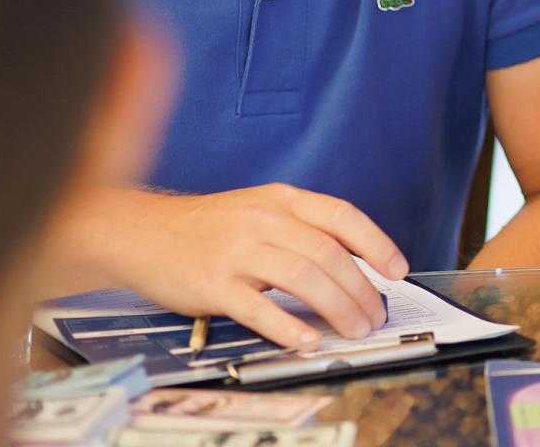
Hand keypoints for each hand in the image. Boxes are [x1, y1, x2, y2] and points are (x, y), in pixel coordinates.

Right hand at [92, 184, 409, 346]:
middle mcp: (264, 220)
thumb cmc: (208, 227)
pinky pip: (258, 309)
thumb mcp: (259, 210)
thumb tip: (353, 264)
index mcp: (282, 200)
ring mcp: (238, 251)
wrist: (142, 232)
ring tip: (355, 330)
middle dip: (361, 289)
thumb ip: (301, 229)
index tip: (397, 270)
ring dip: (338, 308)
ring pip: (303, 278)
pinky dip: (289, 326)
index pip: (342, 216)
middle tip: (375, 316)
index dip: (376, 243)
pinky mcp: (213, 284)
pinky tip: (309, 340)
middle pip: (329, 254)